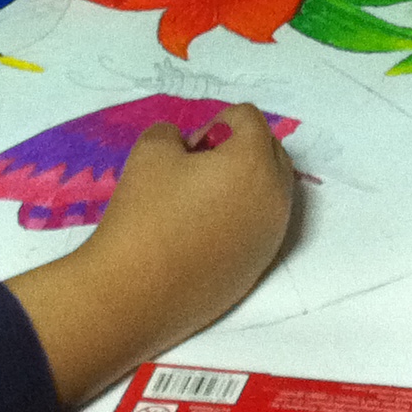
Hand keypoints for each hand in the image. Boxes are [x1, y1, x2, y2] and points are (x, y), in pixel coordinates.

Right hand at [6, 104, 294, 404]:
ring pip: (269, 190)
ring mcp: (272, 236)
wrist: (135, 293)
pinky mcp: (260, 266)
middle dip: (238, 150)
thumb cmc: (145, 213)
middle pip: (270, 152)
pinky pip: (261, 224)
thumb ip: (175, 134)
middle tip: (196, 171)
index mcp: (255, 164)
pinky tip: (202, 233)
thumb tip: (191, 150)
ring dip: (242, 183)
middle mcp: (277, 198)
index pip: (248, 119)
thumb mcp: (150, 150)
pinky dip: (240, 216)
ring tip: (198, 201)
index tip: (186, 153)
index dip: (214, 124)